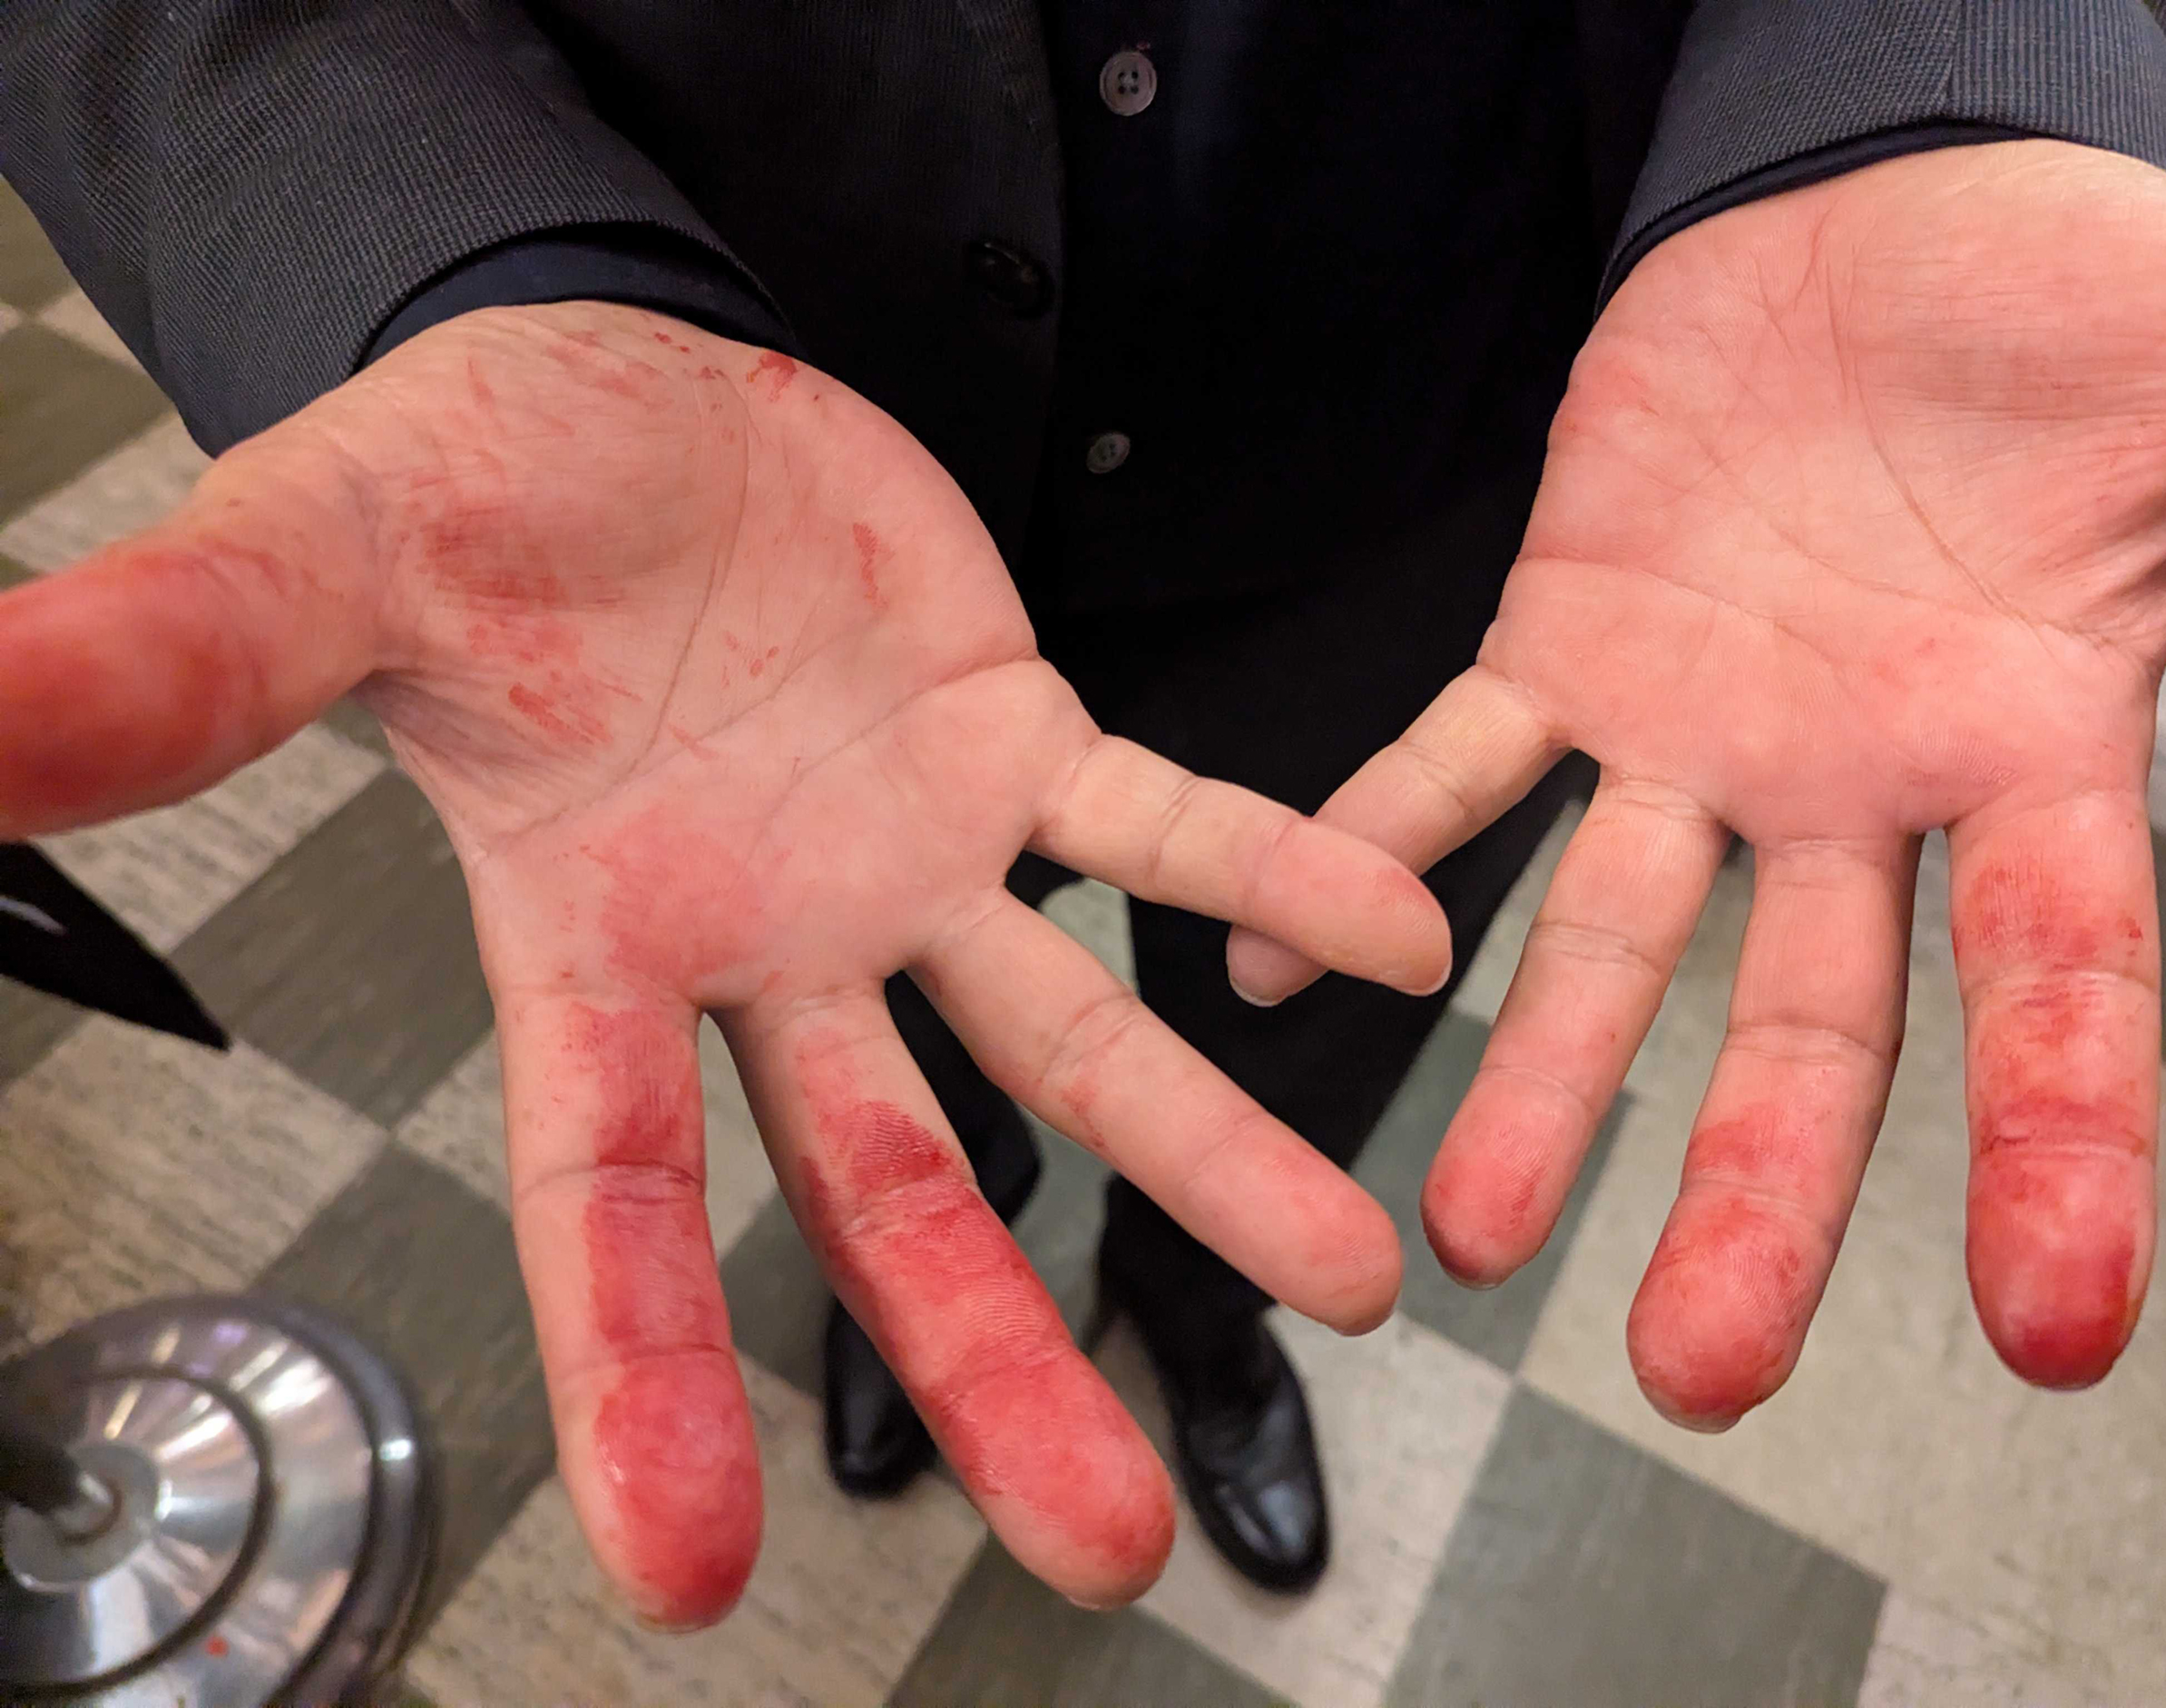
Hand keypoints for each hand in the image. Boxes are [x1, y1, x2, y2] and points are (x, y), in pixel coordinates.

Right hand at [0, 303, 1451, 1618]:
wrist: (621, 387)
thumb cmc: (464, 485)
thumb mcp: (322, 554)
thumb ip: (185, 661)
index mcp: (591, 943)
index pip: (609, 1196)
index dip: (641, 1370)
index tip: (678, 1573)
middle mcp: (766, 948)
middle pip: (887, 1189)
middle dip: (998, 1360)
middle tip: (1116, 1541)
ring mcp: (904, 860)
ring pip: (1064, 1046)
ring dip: (1206, 1154)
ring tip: (1353, 1277)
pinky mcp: (1011, 741)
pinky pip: (1151, 827)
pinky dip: (1270, 870)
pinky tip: (1404, 933)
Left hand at [1229, 141, 2165, 1425]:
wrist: (1865, 217)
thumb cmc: (2046, 296)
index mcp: (2021, 750)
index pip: (2054, 988)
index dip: (2055, 1152)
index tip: (2050, 1331)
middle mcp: (1849, 789)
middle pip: (1802, 1032)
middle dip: (1749, 1196)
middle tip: (1689, 1371)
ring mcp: (1694, 736)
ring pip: (1609, 943)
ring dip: (1532, 1081)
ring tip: (1468, 1231)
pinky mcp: (1561, 651)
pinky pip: (1448, 770)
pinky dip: (1360, 854)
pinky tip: (1277, 968)